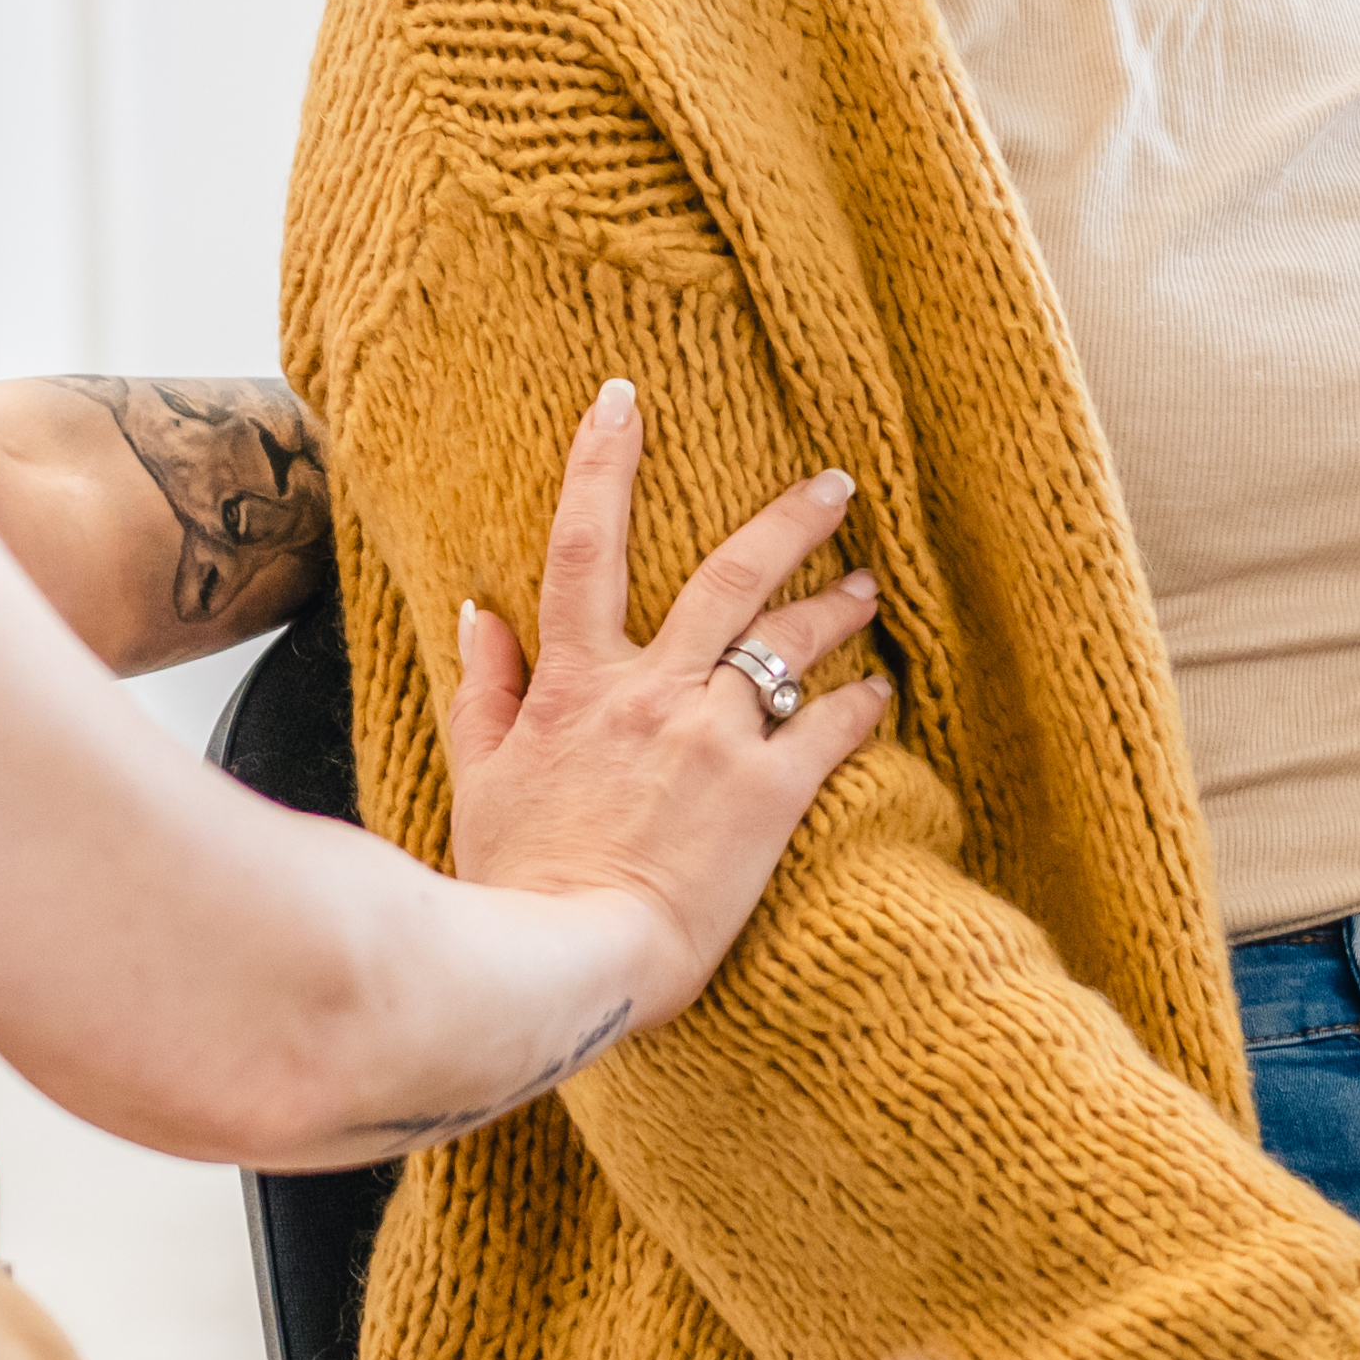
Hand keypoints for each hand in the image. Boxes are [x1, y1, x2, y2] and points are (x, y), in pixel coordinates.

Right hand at [440, 379, 889, 1030]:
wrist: (568, 960)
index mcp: (578, 684)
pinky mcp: (770, 795)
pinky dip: (863, 707)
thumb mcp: (480, 778)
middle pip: (728, 576)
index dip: (601, 463)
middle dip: (788, 519)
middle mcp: (653, 693)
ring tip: (869, 585)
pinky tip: (882, 698)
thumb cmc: (516, 882)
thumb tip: (477, 613)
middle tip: (836, 484)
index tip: (623, 399)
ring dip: (836, 606)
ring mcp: (716, 739)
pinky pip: (832, 731)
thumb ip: (483, 689)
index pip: (582, 546)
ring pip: (791, 644)